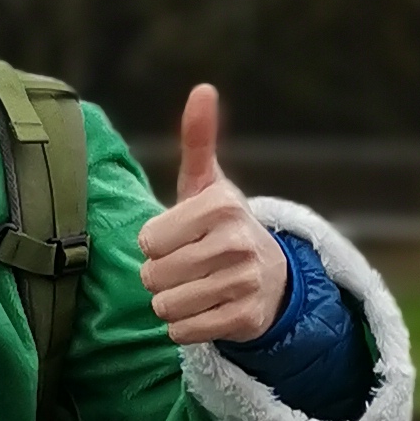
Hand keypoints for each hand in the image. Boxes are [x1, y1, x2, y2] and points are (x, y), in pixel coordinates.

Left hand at [137, 83, 287, 347]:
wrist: (271, 277)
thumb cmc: (222, 226)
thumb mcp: (207, 184)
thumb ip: (198, 140)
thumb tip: (203, 88)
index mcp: (221, 205)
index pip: (148, 241)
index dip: (155, 245)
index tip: (178, 239)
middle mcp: (236, 242)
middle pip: (153, 277)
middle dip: (159, 277)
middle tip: (186, 268)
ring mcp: (244, 283)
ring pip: (165, 307)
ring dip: (170, 303)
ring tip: (194, 288)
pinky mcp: (245, 319)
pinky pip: (182, 332)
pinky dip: (184, 326)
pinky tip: (205, 310)